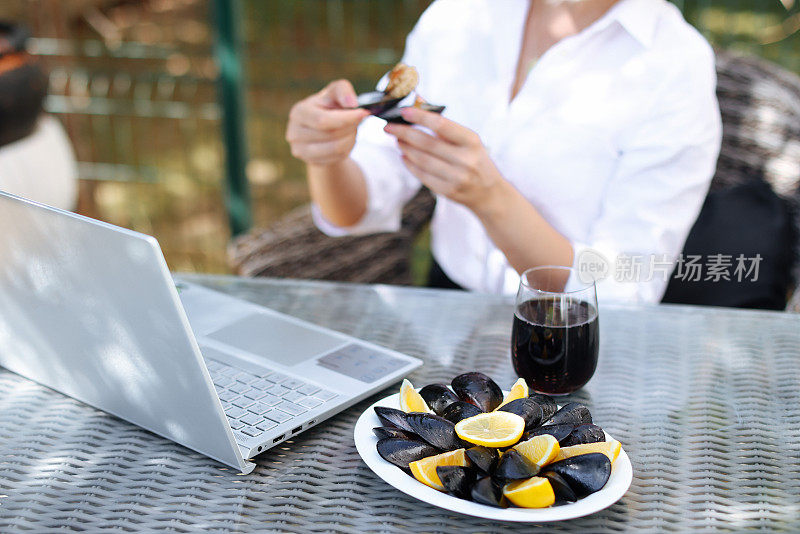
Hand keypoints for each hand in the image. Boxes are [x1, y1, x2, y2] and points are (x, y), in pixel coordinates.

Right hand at [286, 80, 369, 165]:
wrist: (320, 128)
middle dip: (350, 127)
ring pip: (336, 148)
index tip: (363, 113)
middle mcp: (294, 133)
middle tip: (359, 120)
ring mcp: (300, 150)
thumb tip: (352, 104)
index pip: (323, 120)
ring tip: (352, 129)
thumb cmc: (327, 106)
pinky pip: (337, 157)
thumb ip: (342, 90)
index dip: (345, 118)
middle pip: (331, 135)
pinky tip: (346, 139)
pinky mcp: (310, 162)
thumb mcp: (334, 92)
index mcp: (299, 112)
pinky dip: (348, 148)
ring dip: (351, 138)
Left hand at [384, 107, 506, 215]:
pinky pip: (423, 176)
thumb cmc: (475, 160)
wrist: (490, 193)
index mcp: (472, 141)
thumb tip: (418, 102)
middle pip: (427, 143)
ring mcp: (457, 177)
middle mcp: (466, 159)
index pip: (442, 125)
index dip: (420, 117)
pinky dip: (410, 165)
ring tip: (397, 140)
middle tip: (389, 127)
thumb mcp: (468, 141)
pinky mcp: (448, 191)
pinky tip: (404, 156)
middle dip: (404, 133)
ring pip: (422, 160)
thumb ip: (444, 125)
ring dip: (405, 148)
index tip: (403, 111)